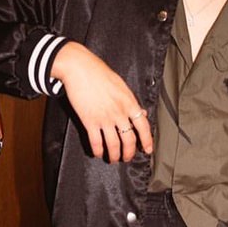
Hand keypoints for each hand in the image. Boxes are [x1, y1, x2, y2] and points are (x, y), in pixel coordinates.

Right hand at [52, 41, 152, 162]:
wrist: (80, 68)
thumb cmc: (100, 74)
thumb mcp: (122, 86)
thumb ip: (132, 102)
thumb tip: (142, 113)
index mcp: (129, 103)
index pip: (143, 126)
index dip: (147, 141)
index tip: (147, 150)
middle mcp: (119, 112)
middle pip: (129, 140)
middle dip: (129, 153)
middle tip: (127, 158)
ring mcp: (104, 118)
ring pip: (113, 145)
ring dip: (114, 155)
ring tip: (113, 159)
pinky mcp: (89, 121)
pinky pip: (96, 142)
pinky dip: (98, 151)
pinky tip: (98, 153)